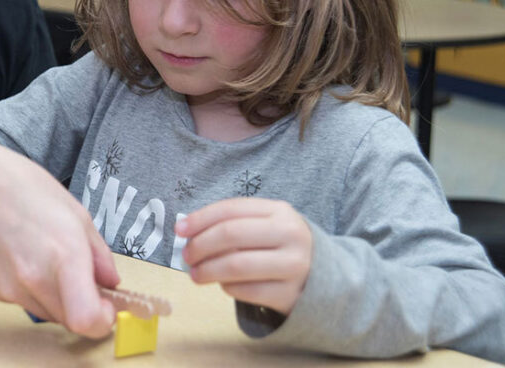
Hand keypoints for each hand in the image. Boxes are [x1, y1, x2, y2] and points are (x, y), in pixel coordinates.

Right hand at [0, 134, 119, 337]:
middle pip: (69, 320)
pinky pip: (21, 300)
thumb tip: (110, 283)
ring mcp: (10, 289)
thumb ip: (99, 255)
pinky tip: (19, 255)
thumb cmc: (24, 188)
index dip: (102, 322)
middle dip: (81, 305)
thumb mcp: (76, 213)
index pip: (87, 321)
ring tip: (43, 257)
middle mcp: (36, 280)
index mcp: (65, 257)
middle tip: (78, 277)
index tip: (106, 308)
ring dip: (54, 297)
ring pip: (45, 312)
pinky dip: (28, 288)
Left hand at [175, 197, 311, 315]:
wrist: (324, 277)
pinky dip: (228, 288)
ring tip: (196, 274)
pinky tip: (225, 285)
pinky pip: (246, 291)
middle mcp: (290, 235)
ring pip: (236, 266)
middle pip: (231, 235)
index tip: (179, 229)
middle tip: (187, 256)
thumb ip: (232, 223)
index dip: (200, 218)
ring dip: (208, 270)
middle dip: (201, 245)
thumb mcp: (266, 225)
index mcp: (280, 211)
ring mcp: (294, 266)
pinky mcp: (290, 294)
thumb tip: (187, 232)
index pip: (232, 209)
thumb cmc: (281, 246)